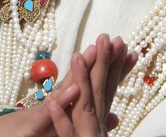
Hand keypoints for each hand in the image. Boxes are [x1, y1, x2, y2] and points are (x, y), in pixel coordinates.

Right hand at [0, 35, 135, 136]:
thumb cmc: (35, 133)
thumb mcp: (65, 128)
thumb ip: (89, 118)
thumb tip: (115, 115)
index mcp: (72, 108)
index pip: (98, 87)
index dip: (115, 70)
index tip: (133, 52)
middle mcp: (60, 104)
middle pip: (83, 80)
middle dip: (100, 59)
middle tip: (115, 39)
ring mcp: (46, 113)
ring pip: (65, 90)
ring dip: (78, 70)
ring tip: (93, 50)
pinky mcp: (33, 126)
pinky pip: (47, 115)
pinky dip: (59, 103)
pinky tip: (69, 91)